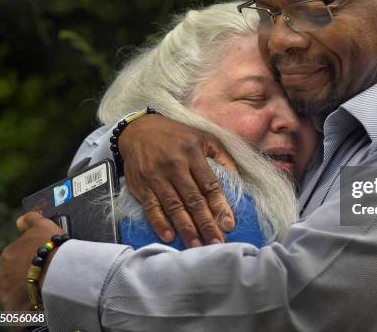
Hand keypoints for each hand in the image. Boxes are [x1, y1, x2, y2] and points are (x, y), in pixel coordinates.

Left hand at [0, 212, 63, 309]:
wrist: (60, 271)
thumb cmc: (52, 246)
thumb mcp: (44, 225)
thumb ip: (31, 220)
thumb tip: (20, 221)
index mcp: (8, 255)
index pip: (15, 258)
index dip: (29, 259)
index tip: (41, 261)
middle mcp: (3, 275)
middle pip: (12, 276)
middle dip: (24, 276)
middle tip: (43, 275)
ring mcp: (8, 293)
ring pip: (16, 293)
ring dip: (26, 291)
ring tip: (44, 290)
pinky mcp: (15, 308)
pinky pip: (21, 309)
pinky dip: (28, 307)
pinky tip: (41, 303)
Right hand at [119, 113, 236, 246]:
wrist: (138, 129)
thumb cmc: (177, 136)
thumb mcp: (204, 138)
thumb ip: (223, 157)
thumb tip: (238, 180)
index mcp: (193, 153)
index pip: (210, 185)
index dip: (220, 206)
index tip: (229, 225)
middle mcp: (175, 165)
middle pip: (193, 200)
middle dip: (207, 224)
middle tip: (217, 244)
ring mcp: (156, 176)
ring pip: (174, 206)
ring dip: (186, 229)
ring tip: (198, 246)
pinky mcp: (141, 185)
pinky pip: (151, 207)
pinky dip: (159, 223)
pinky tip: (170, 236)